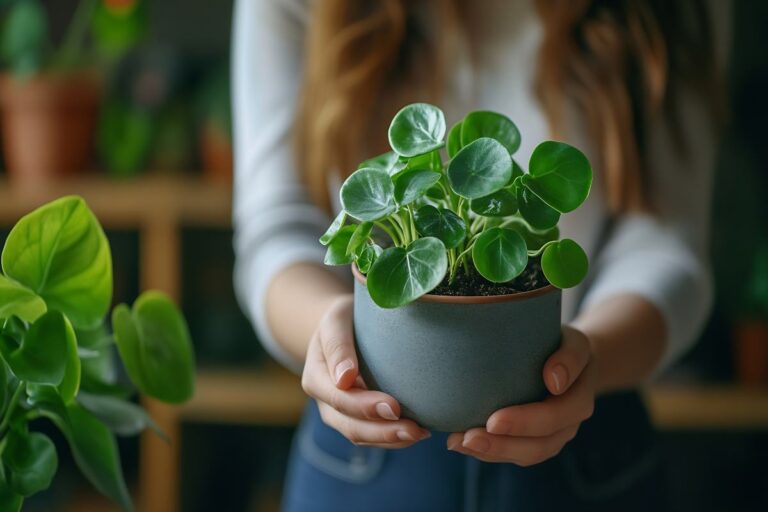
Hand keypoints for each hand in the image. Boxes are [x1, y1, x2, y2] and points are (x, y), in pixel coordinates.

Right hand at [301, 294, 430, 447]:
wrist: (342, 330)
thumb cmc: (344, 320)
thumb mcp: (336, 320)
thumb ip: (337, 345)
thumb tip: (345, 378)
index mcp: (316, 377)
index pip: (338, 398)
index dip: (365, 406)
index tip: (395, 406)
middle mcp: (325, 401)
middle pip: (350, 425)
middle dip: (382, 432)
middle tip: (414, 429)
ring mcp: (339, 414)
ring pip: (361, 436)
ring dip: (391, 440)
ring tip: (421, 433)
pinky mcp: (356, 418)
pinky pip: (372, 436)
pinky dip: (394, 438)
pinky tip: (419, 431)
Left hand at [446, 325, 595, 463]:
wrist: (572, 363)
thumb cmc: (566, 348)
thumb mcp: (574, 343)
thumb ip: (569, 358)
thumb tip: (553, 379)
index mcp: (578, 401)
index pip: (555, 417)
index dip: (525, 422)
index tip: (493, 421)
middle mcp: (567, 426)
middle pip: (539, 445)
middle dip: (501, 445)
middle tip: (468, 438)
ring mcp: (551, 437)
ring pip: (524, 454)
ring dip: (490, 452)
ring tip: (457, 442)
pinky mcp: (533, 440)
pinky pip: (512, 452)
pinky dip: (486, 450)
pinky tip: (458, 442)